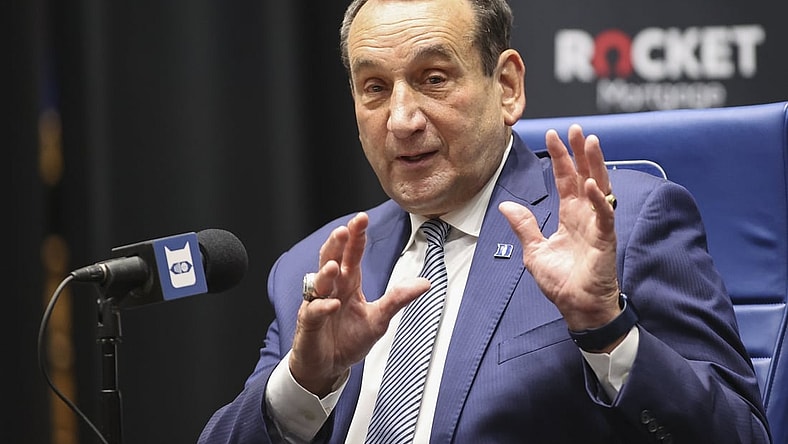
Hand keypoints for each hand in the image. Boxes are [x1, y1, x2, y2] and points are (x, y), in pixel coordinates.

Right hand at [289, 212, 430, 396]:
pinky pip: (314, 312)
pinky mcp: (309, 324)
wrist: (328, 368)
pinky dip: (323, 307)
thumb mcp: (379, 319)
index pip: (351, 254)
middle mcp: (331, 289)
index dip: (356, 237)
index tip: (362, 218)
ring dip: (325, 273)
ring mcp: (317, 304)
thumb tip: (425, 283)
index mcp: (348, 283)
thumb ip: (398, 299)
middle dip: (336, 244)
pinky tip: (333, 304)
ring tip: (334, 265)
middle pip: (330, 259)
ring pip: (318, 282)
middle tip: (345, 230)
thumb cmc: (348, 339)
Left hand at [499, 124, 620, 331]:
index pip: (565, 180)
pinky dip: (599, 200)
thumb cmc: (561, 282)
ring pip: (599, 187)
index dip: (560, 158)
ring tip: (590, 142)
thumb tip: (506, 205)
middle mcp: (584, 216)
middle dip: (579, 152)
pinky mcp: (605, 239)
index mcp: (569, 216)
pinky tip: (590, 184)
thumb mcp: (533, 251)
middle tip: (574, 129)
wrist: (576, 307)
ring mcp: (597, 225)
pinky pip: (604, 216)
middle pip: (583, 175)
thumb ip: (524, 226)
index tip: (553, 136)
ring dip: (594, 164)